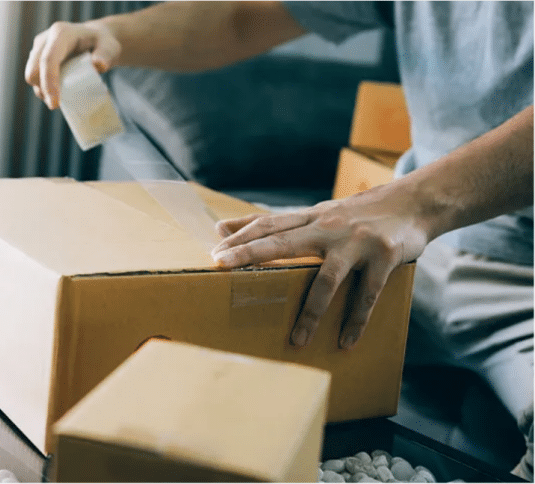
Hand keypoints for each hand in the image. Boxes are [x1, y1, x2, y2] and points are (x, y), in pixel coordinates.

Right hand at [24, 21, 121, 109]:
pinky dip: (42, 88)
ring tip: (60, 98)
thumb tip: (98, 66)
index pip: (48, 59)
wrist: (95, 39)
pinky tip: (56, 92)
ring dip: (42, 90)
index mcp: (61, 34)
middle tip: (57, 105)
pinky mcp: (37, 57)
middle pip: (33, 69)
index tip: (55, 104)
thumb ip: (106, 55)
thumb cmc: (103, 44)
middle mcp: (46, 39)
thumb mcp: (110, 48)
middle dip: (42, 90)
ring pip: (31, 75)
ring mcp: (39, 48)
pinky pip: (34, 77)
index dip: (49, 82)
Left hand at [210, 187, 428, 349]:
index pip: (268, 224)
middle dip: (251, 254)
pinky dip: (356, 320)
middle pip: (283, 241)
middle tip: (223, 269)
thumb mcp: (315, 214)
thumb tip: (222, 228)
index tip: (215, 254)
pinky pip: (367, 294)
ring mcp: (357, 241)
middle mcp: (329, 226)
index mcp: (310, 218)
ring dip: (310, 312)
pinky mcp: (384, 256)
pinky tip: (345, 341)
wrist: (415, 202)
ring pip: (326, 278)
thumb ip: (274, 224)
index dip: (241, 237)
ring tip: (296, 341)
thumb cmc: (356, 214)